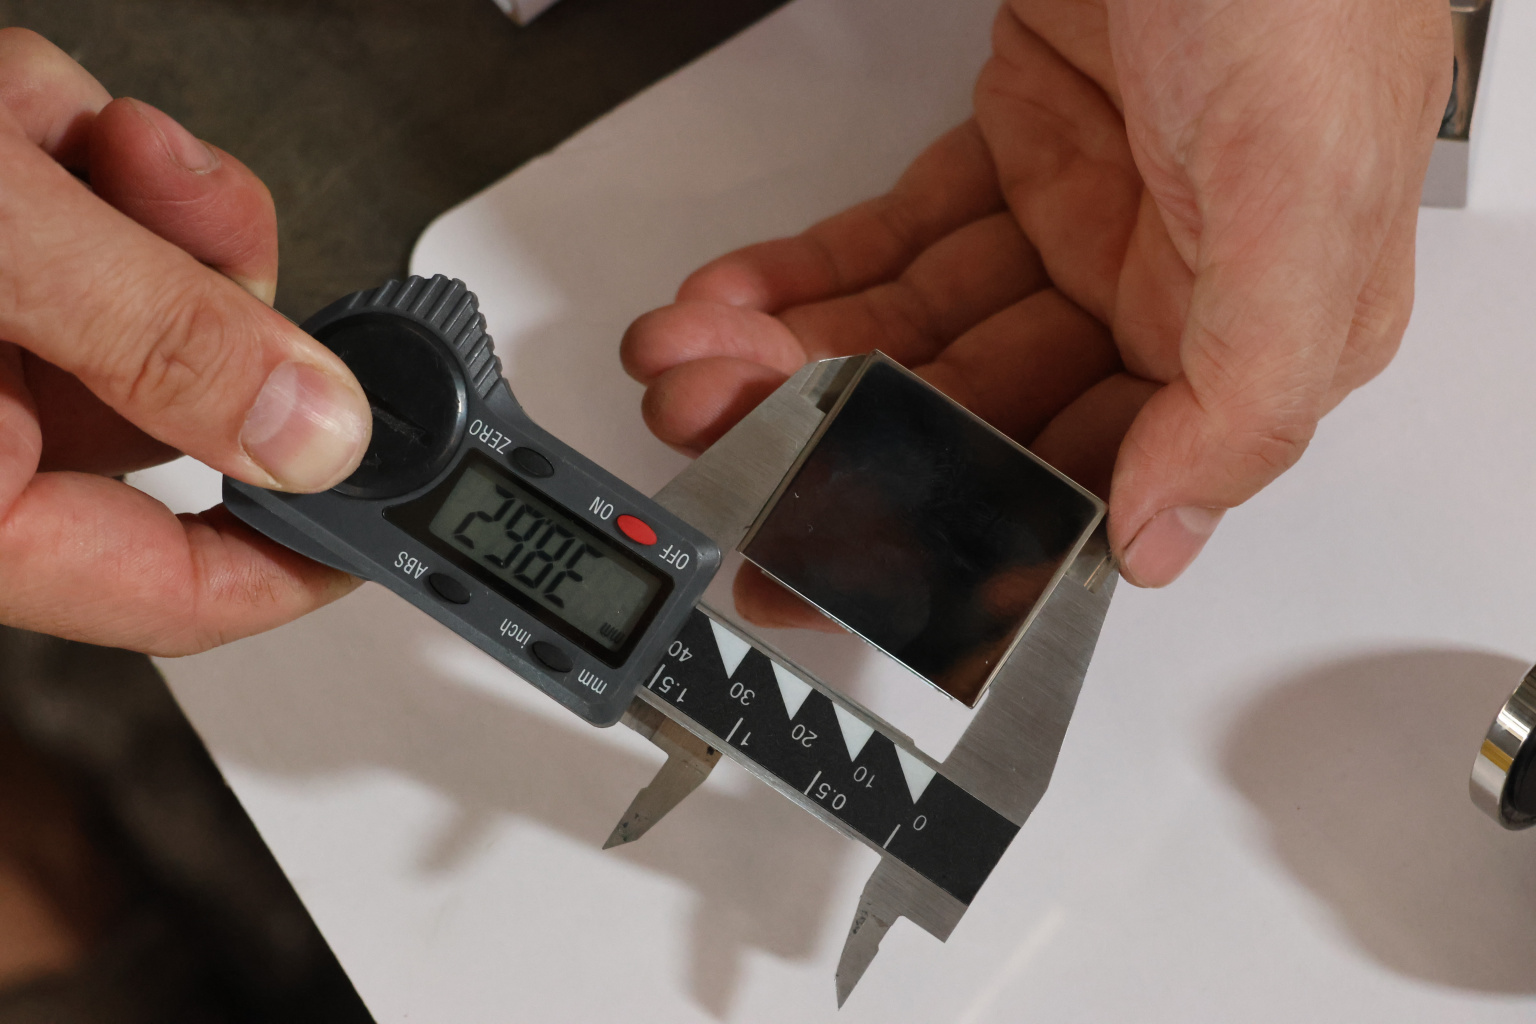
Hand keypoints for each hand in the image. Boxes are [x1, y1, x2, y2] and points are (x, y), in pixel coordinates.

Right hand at [0, 30, 371, 653]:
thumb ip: (150, 336)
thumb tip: (313, 426)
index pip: (174, 590)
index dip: (302, 559)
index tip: (396, 510)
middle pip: (177, 406)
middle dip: (199, 293)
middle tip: (182, 219)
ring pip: (140, 288)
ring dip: (130, 198)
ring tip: (49, 133)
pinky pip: (77, 207)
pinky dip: (70, 142)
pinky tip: (12, 107)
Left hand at [623, 0, 1450, 627]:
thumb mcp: (1306, 197)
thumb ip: (1243, 386)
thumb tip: (1157, 539)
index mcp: (1252, 338)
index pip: (1079, 475)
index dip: (944, 525)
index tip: (827, 546)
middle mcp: (1164, 294)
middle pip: (972, 405)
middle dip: (835, 429)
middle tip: (722, 437)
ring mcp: (1084, 221)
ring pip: (919, 324)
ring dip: (797, 352)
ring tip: (693, 365)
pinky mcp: (1019, 147)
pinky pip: (900, 232)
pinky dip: (815, 268)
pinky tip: (739, 300)